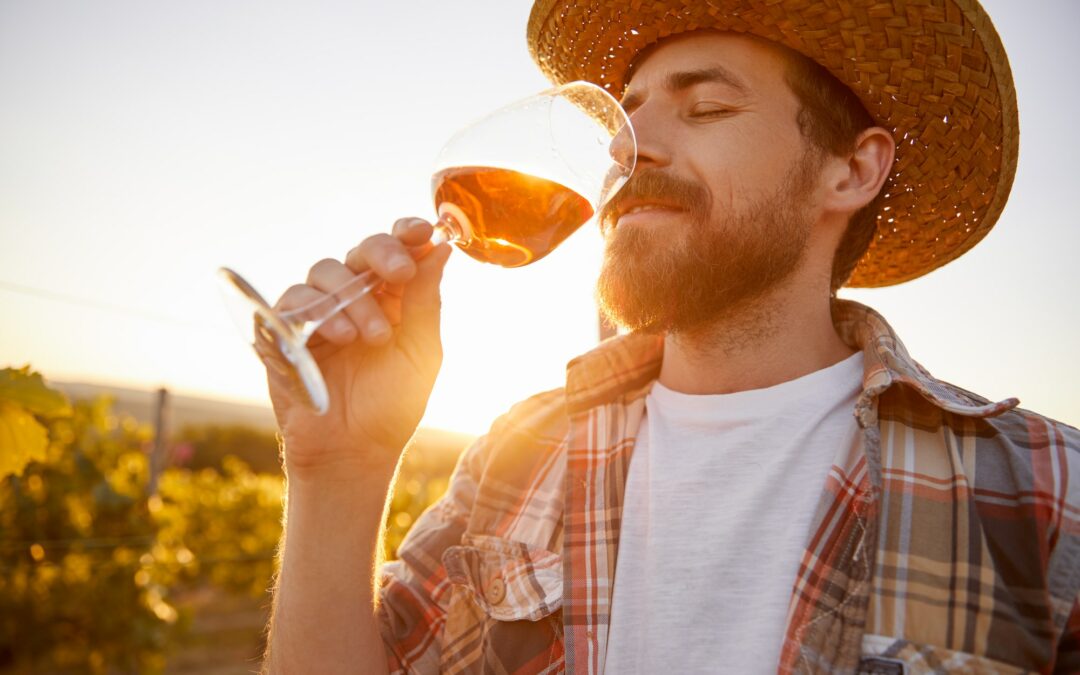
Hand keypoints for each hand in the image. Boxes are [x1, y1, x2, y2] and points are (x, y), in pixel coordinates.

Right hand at [263, 217, 451, 476]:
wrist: (355, 451)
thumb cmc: (392, 405)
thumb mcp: (420, 351)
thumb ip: (425, 301)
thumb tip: (441, 249)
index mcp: (391, 298)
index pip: (396, 250)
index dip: (406, 233)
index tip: (420, 231)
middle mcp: (355, 298)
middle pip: (360, 251)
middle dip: (382, 253)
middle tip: (400, 272)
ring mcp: (319, 311)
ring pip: (326, 271)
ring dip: (354, 298)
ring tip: (371, 337)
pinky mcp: (285, 329)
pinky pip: (293, 300)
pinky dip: (319, 312)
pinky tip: (341, 339)